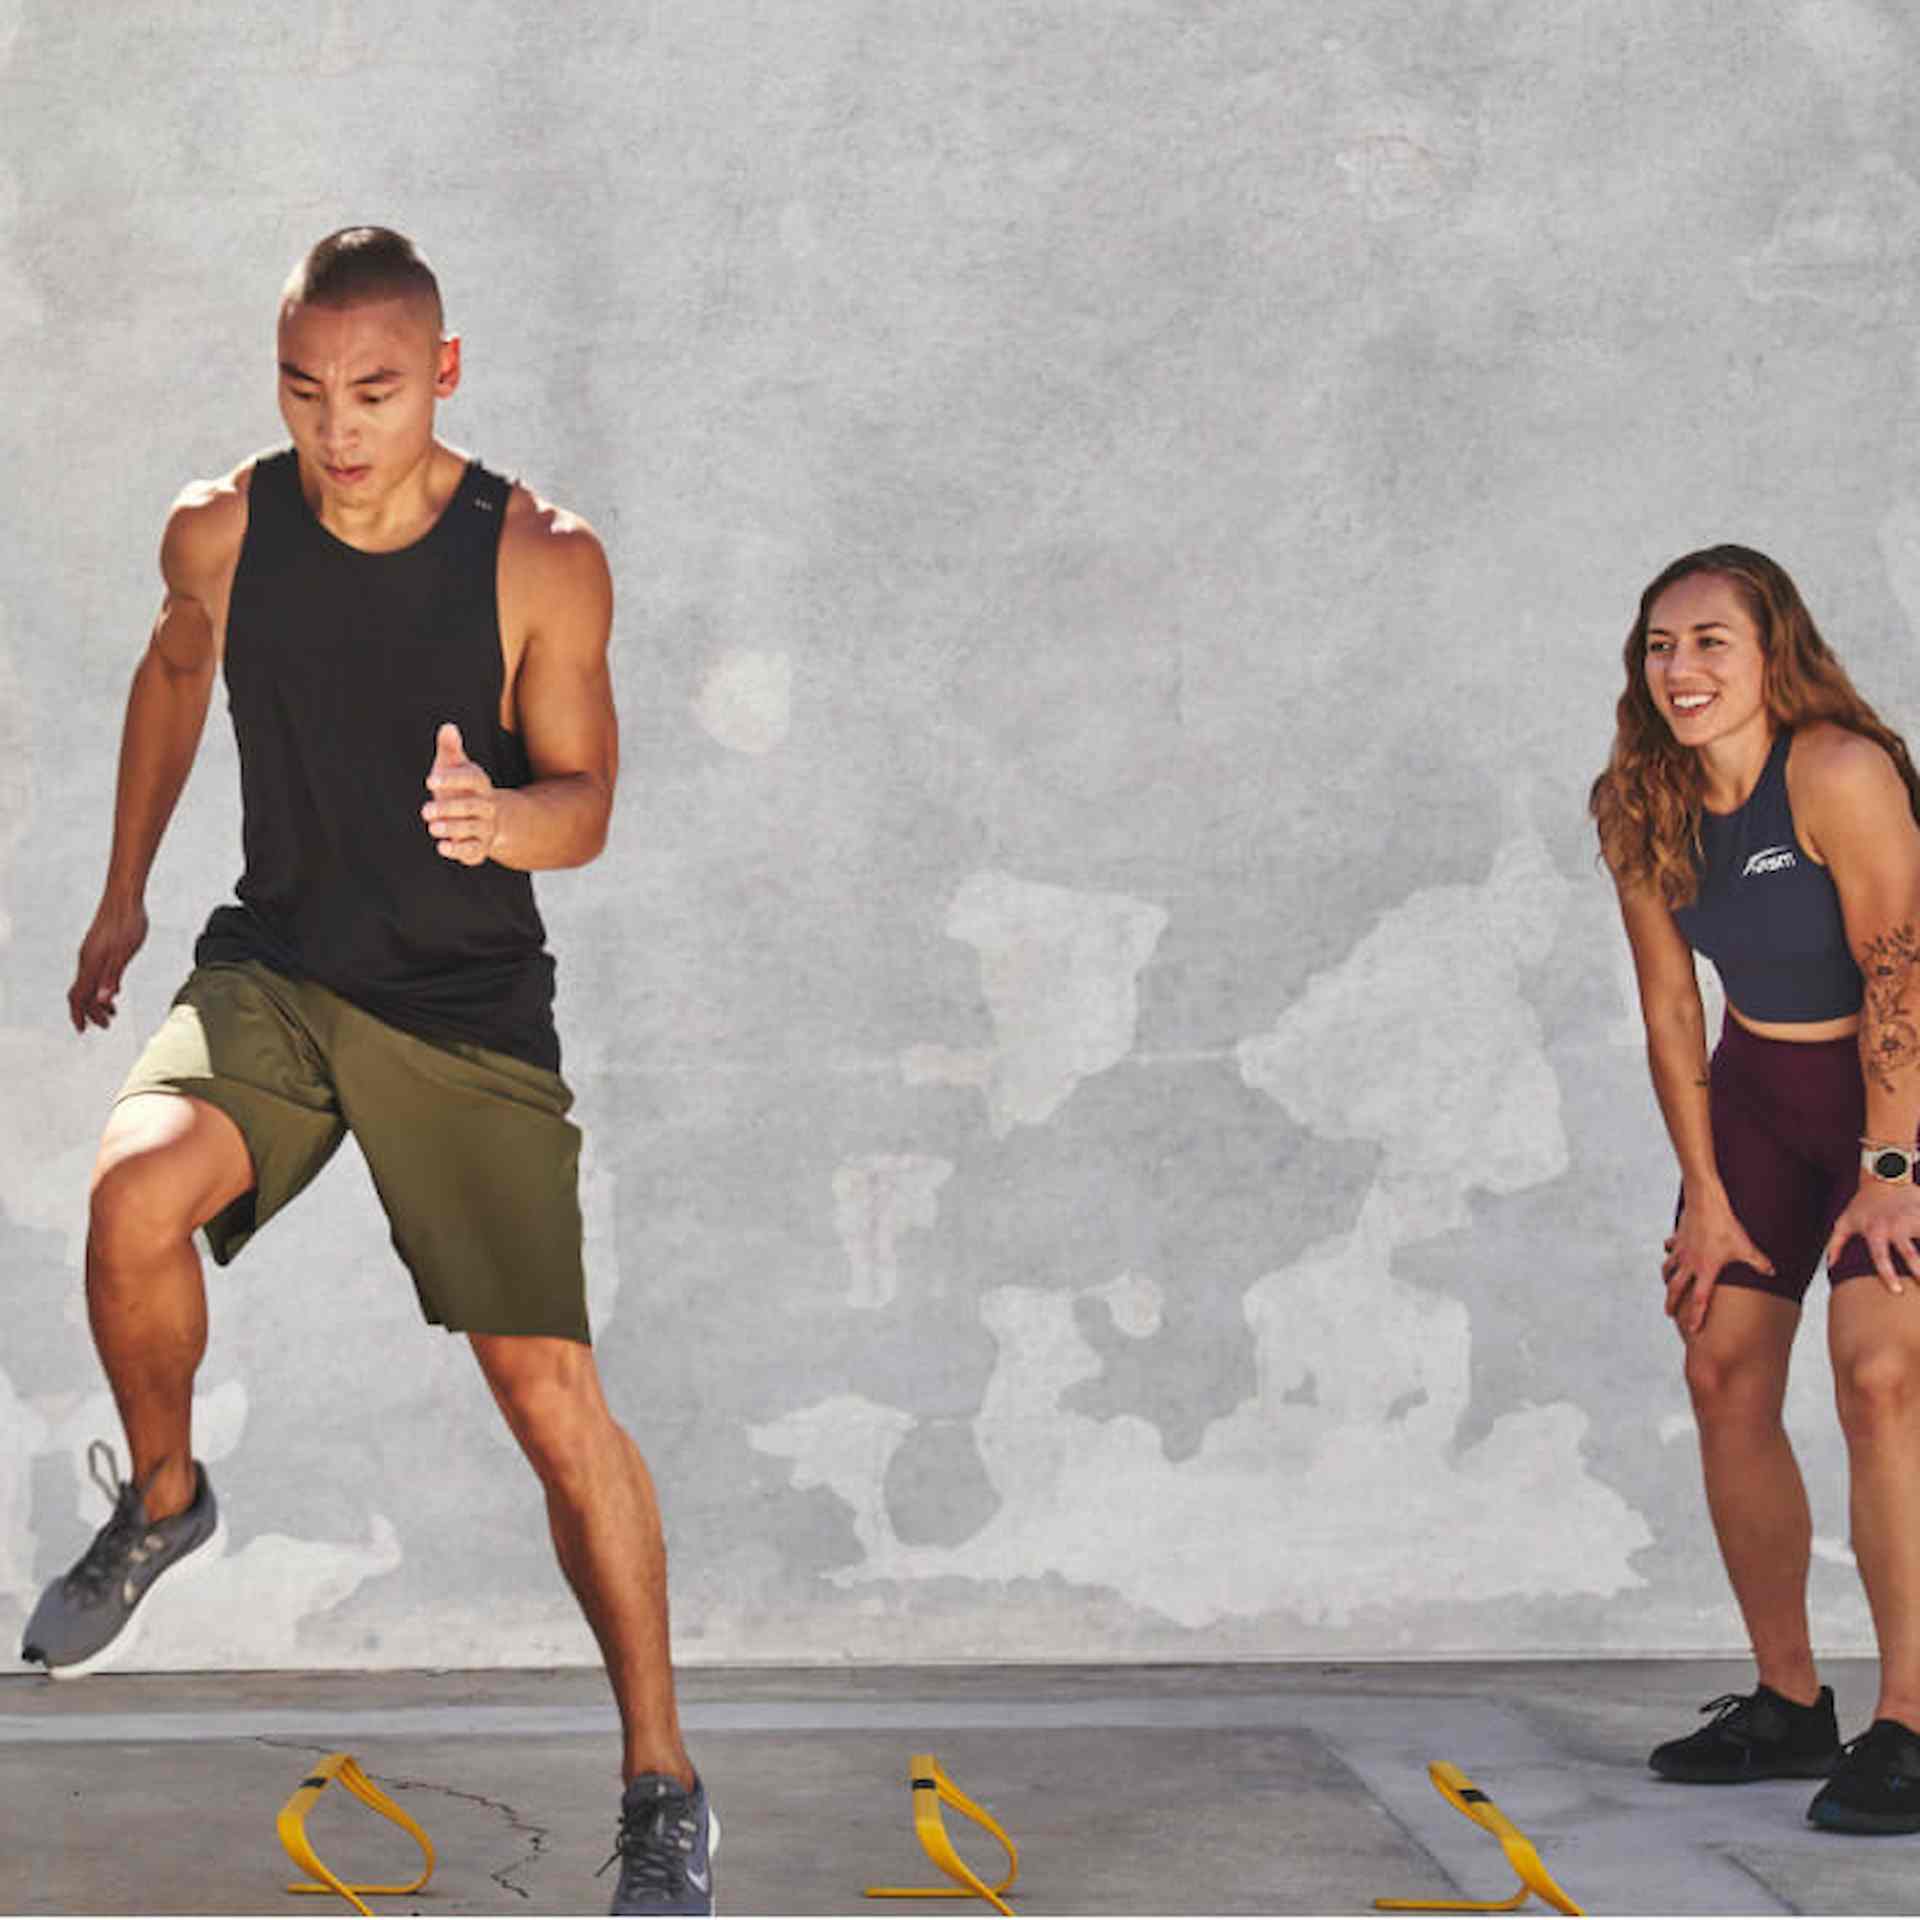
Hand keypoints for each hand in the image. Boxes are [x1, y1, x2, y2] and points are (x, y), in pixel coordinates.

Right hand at [68, 896, 148, 1033]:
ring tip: (113, 1011)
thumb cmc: (128, 923)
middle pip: (81, 993)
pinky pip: (93, 972)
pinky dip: (100, 986)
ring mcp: (91, 952)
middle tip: (107, 1024)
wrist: (124, 896)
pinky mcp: (98, 946)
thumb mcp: (125, 953)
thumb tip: (102, 1001)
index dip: (81, 1015)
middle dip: (91, 1012)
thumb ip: (113, 977)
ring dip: (97, 999)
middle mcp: (86, 959)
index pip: (79, 996)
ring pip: (88, 982)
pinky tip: (113, 987)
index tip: (85, 1031)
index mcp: (90, 963)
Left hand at [422, 722, 503, 866]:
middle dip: (450, 809)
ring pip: (473, 830)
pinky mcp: (479, 848)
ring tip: (433, 827)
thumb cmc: (462, 790)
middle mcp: (486, 807)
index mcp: (480, 785)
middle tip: (425, 811)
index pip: (472, 779)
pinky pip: (473, 851)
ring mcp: (484, 828)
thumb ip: (450, 749)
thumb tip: (448, 727)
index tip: (429, 781)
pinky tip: (443, 847)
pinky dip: (459, 851)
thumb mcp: (455, 768)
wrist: (487, 820)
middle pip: (473, 807)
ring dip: (453, 829)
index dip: (452, 779)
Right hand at [1663, 1195, 1775, 1334]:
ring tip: (1667, 1285)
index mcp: (1706, 1270)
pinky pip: (1670, 1249)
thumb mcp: (1746, 1246)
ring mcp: (1682, 1251)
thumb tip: (1772, 1272)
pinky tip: (1669, 1250)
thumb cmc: (1725, 1226)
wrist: (1705, 1204)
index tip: (1692, 1329)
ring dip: (1667, 1279)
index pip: (1699, 1300)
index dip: (1696, 1316)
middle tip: (1669, 1313)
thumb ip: (1759, 1262)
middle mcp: (1690, 1264)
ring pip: (1668, 1269)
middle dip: (1671, 1303)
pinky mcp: (1678, 1238)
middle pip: (1676, 1289)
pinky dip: (1669, 1252)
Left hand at [1824, 1176, 1919, 1295]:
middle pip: (1909, 1253)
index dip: (1888, 1274)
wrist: (1883, 1175)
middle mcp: (1895, 1226)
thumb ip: (1836, 1244)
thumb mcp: (1844, 1221)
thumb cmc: (1863, 1204)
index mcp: (1875, 1231)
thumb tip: (1830, 1266)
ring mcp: (1913, 1218)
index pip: (1880, 1257)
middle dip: (1919, 1269)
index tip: (1897, 1291)